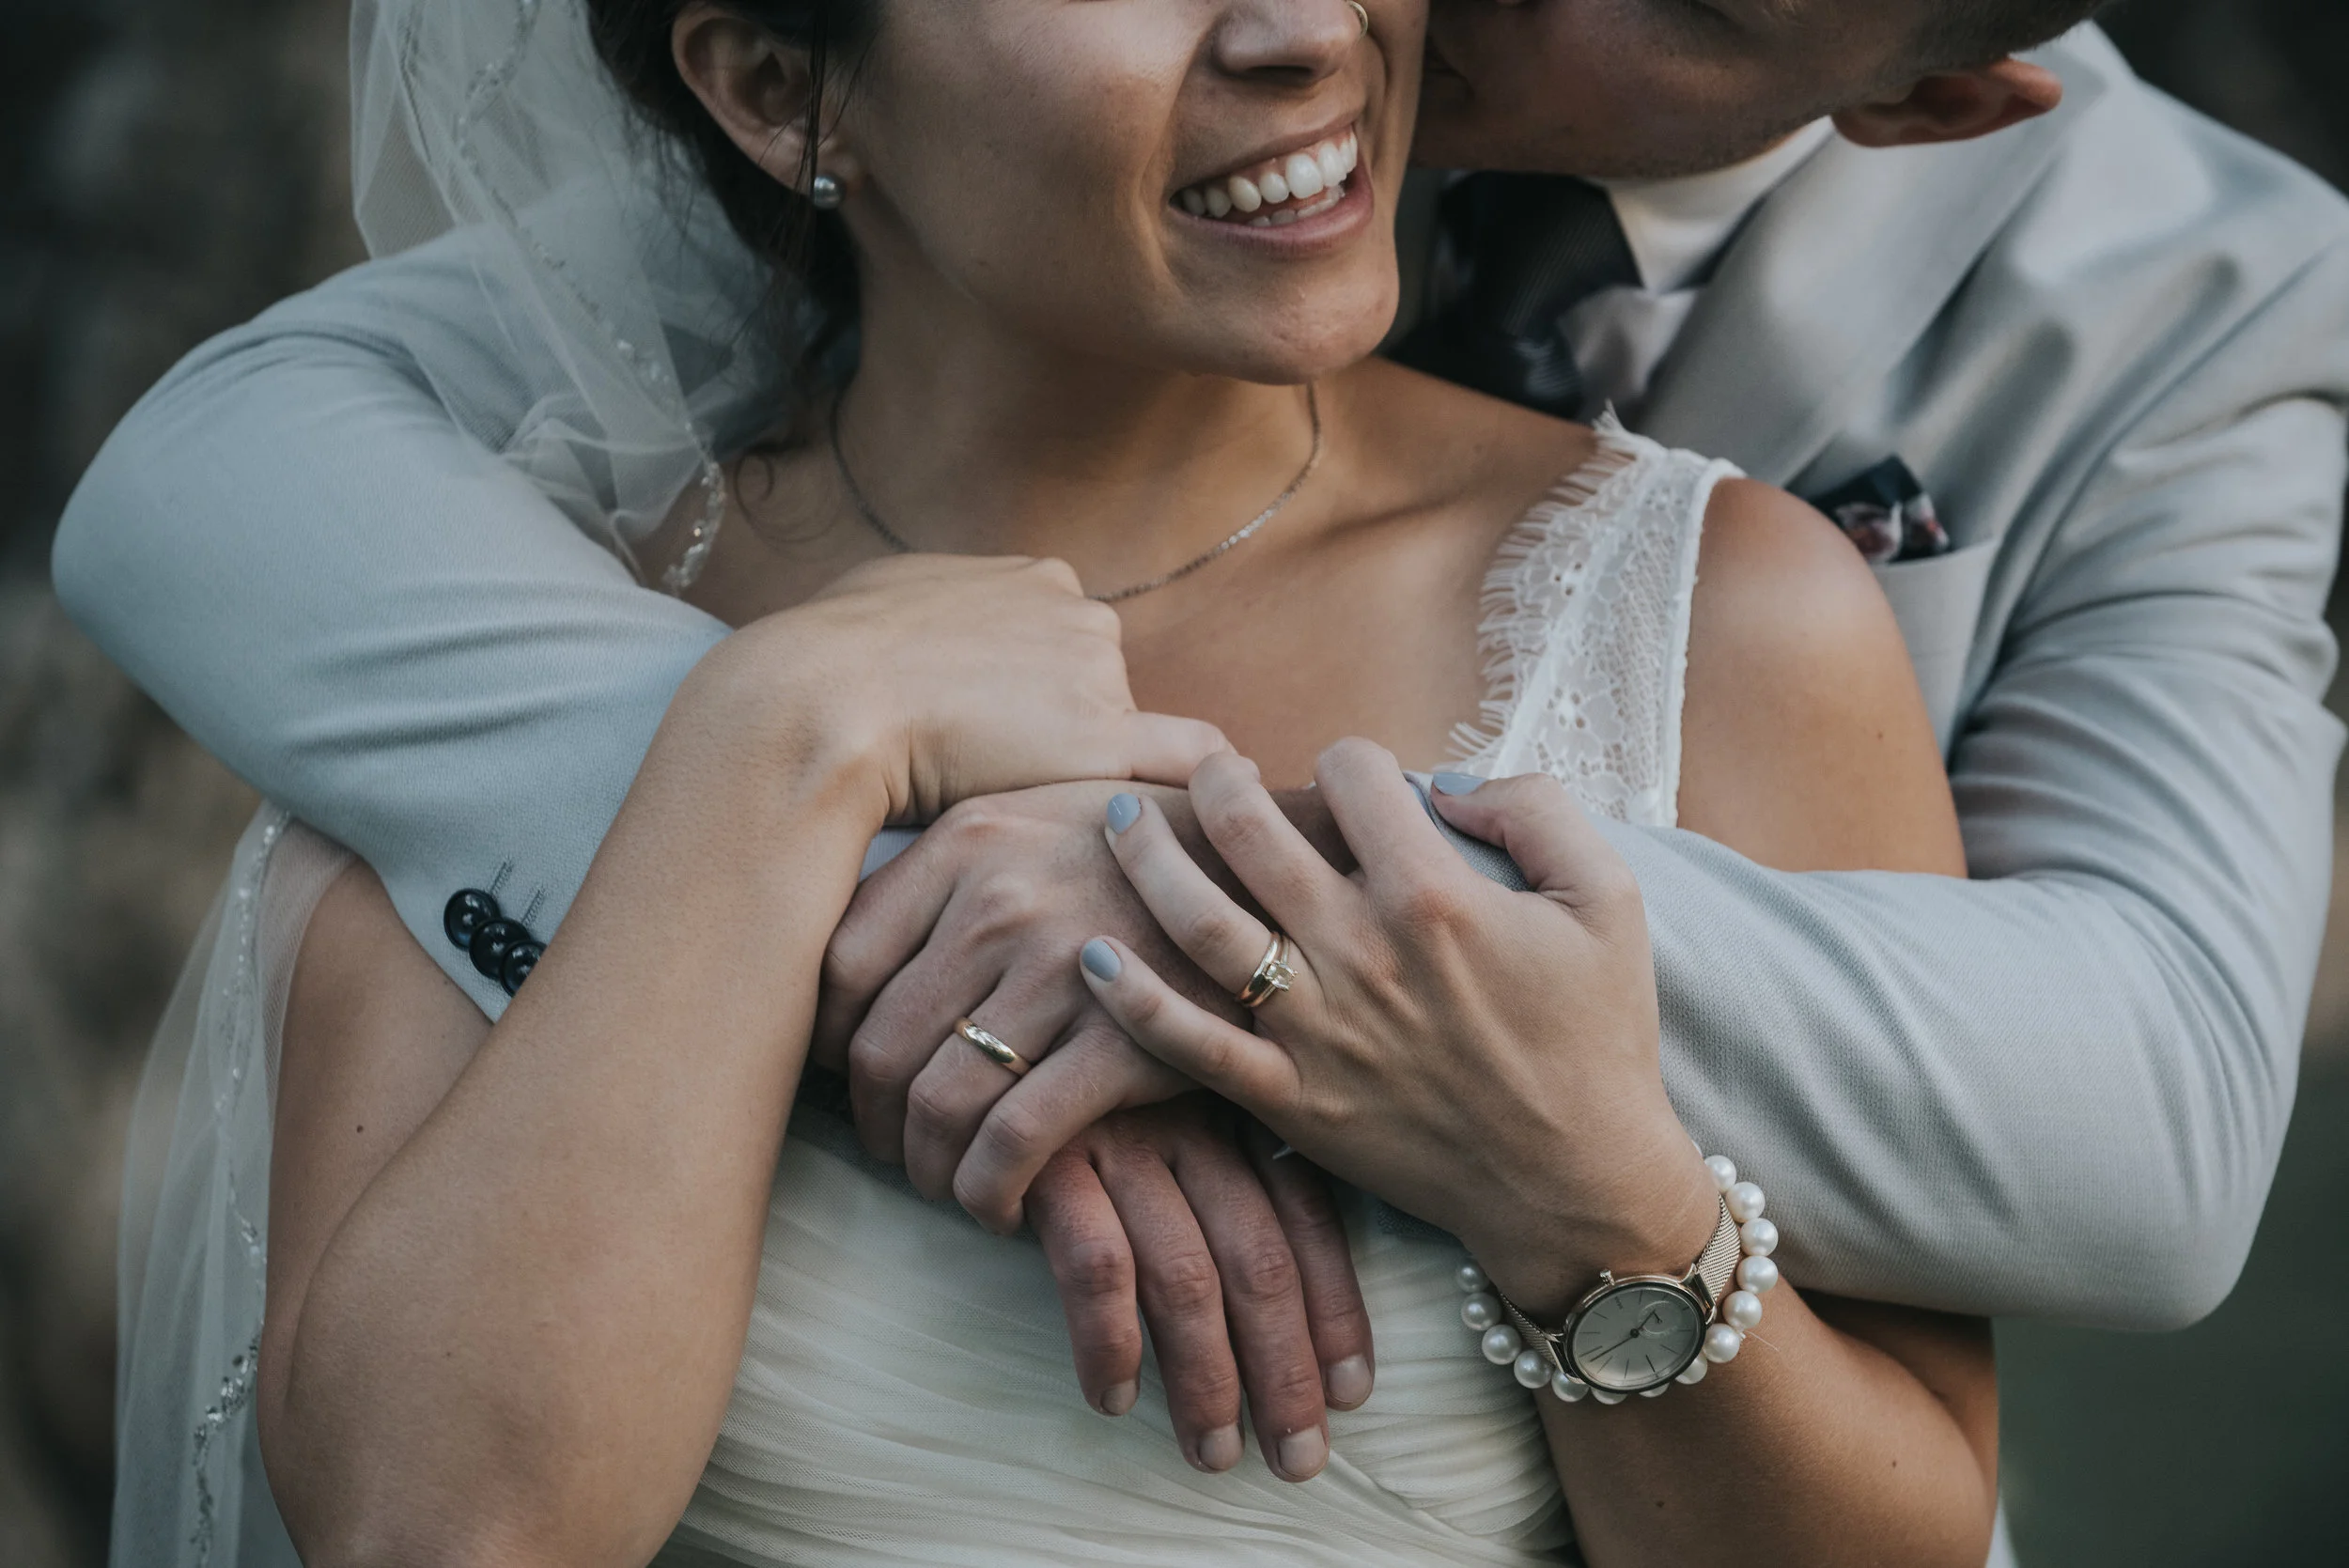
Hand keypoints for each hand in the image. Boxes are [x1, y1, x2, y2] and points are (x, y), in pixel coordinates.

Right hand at [705, 554, 1227, 822]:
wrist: (819, 701)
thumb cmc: (833, 660)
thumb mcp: (890, 599)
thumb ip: (938, 613)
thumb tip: (927, 637)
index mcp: (1038, 579)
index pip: (1067, 650)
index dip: (1040, 702)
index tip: (1005, 742)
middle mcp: (1081, 614)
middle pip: (1100, 694)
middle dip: (1066, 740)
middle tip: (1003, 789)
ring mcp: (1098, 676)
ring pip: (1117, 740)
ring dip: (1087, 777)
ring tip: (1028, 817)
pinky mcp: (1103, 740)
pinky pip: (1187, 758)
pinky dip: (1210, 786)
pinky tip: (1217, 819)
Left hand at [814, 780, 1239, 1222]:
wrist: (1278, 867)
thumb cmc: (1144, 853)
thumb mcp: (1036, 820)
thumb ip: (947, 874)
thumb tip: (843, 961)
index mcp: (966, 841)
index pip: (837, 966)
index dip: (824, 1045)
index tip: (844, 1083)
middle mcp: (999, 898)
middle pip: (878, 1048)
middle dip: (878, 1126)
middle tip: (901, 1154)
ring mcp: (1061, 968)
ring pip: (938, 1103)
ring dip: (930, 1169)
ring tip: (951, 1185)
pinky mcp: (1123, 1037)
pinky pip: (1016, 1139)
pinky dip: (991, 1190)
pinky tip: (1003, 1206)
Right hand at [1021, 1098, 1373, 1481]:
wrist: (959, 1025)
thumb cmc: (1069, 1082)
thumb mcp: (1158, 1111)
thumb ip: (1211, 1179)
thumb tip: (1274, 1303)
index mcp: (1230, 1108)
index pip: (1306, 1214)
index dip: (1334, 1307)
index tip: (1352, 1391)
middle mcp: (1188, 1119)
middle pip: (1259, 1257)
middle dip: (1286, 1368)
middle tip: (1299, 1458)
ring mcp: (1119, 1136)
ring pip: (1186, 1275)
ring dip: (1205, 1378)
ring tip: (1212, 1453)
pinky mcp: (1044, 1155)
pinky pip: (1094, 1263)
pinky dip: (1110, 1340)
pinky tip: (1115, 1396)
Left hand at [1076, 743, 1720, 1316]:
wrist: (1576, 1181)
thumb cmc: (1598, 1037)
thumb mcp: (1610, 899)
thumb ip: (1538, 810)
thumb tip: (1442, 782)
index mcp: (1436, 896)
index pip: (1355, 775)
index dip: (1350, 757)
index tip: (1354, 775)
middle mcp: (1362, 954)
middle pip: (1250, 833)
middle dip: (1219, 782)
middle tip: (1209, 770)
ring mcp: (1316, 1031)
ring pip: (1199, 923)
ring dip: (1148, 860)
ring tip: (1122, 820)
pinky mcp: (1290, 1099)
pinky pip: (1187, 1046)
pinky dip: (1132, 1000)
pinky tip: (1093, 955)